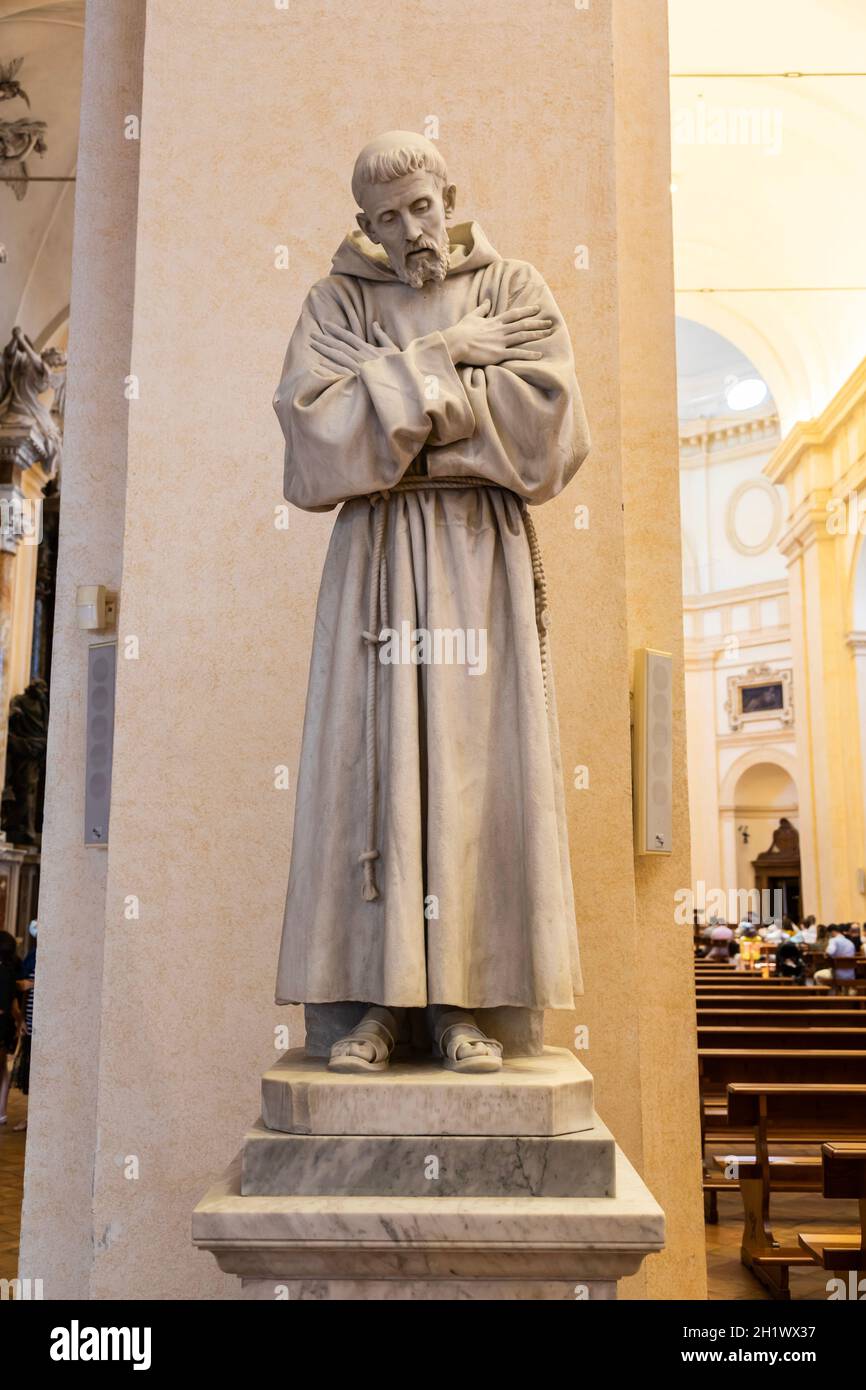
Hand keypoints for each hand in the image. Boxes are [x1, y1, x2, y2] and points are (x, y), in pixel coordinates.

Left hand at [310, 321, 397, 376]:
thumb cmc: (399, 369)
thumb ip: (382, 337)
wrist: (403, 385)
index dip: (336, 330)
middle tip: (311, 334)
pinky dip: (331, 368)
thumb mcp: (393, 350)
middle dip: (324, 339)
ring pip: (338, 356)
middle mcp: (362, 356)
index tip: (325, 324)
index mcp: (369, 349)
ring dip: (324, 349)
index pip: (349, 337)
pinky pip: (342, 373)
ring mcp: (359, 368)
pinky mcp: (359, 380)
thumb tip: (374, 324)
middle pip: (339, 345)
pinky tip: (320, 363)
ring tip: (312, 344)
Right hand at [441, 300, 555, 366]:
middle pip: (523, 324)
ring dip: (537, 334)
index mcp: (495, 321)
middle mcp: (501, 330)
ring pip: (523, 336)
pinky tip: (539, 355)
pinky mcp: (499, 354)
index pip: (514, 314)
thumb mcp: (472, 316)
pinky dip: (529, 354)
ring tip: (548, 334)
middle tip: (550, 322)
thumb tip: (488, 301)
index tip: (537, 309)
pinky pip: (517, 353)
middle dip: (537, 323)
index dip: (527, 311)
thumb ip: (482, 309)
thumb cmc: (461, 330)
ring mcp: (501, 341)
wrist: (456, 342)